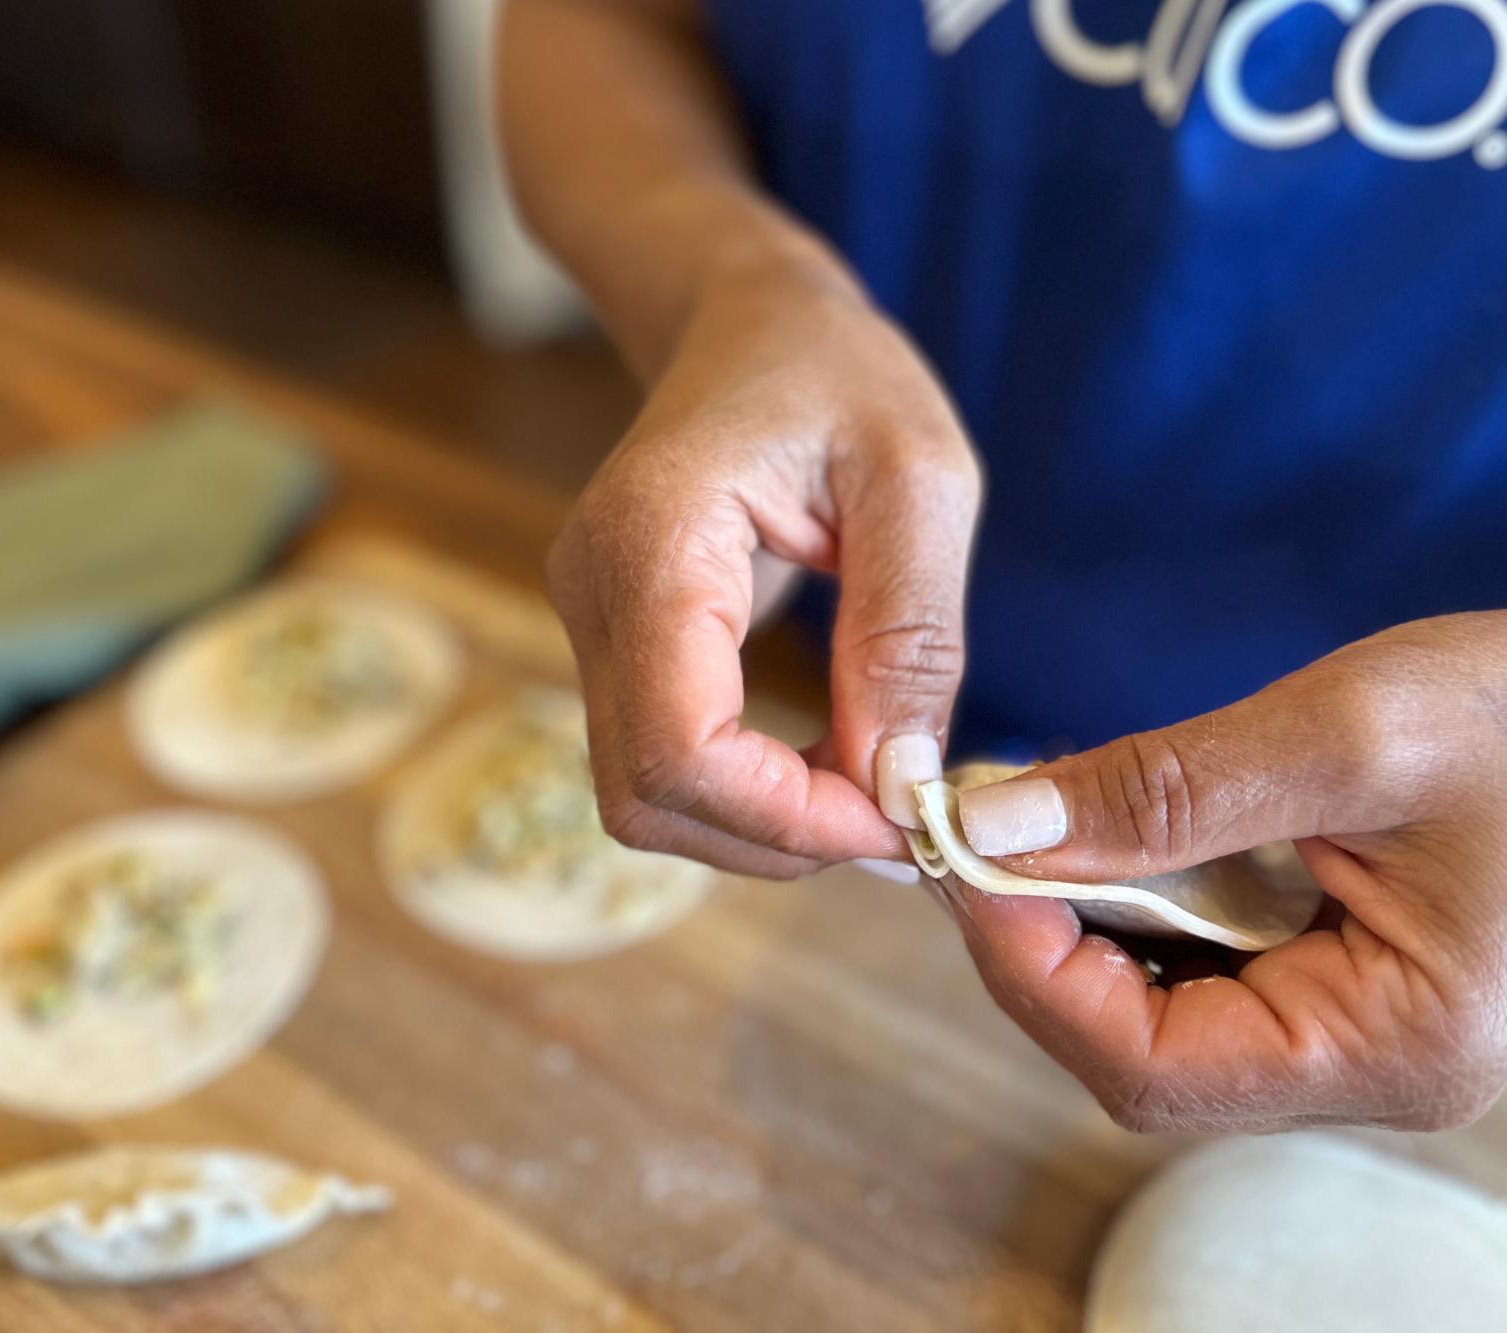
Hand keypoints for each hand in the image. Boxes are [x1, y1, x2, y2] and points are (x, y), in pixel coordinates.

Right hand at [549, 254, 983, 875]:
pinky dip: (746, 793)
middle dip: (776, 838)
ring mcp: (588, 624)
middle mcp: (592, 594)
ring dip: (761, 826)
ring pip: (646, 798)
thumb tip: (901, 783)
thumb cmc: (838, 373)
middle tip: (895, 816)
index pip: (681, 749)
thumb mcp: (918, 479)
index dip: (788, 817)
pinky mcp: (613, 646)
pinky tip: (826, 762)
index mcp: (653, 542)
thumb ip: (909, 632)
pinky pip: (662, 761)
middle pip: (648, 797)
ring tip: (870, 785)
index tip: (898, 818)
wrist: (748, 320)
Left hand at [938, 590, 1506, 1131]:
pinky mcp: (1342, 985)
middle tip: (973, 836)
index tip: (963, 862)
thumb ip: (1159, 792)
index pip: (1150, 1065)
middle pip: (1140, 1053)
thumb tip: (993, 830)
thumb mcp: (1339, 734)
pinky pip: (1201, 971)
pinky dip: (1133, 907)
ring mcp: (1356, 1035)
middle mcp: (1372, 1072)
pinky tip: (1105, 833)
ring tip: (1025, 824)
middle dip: (1040, 946)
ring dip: (1078, 925)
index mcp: (1394, 1050)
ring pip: (1157, 1014)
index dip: (1031, 970)